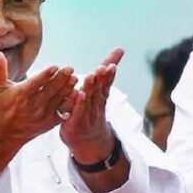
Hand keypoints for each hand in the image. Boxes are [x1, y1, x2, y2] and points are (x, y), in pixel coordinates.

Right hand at [0, 51, 76, 185]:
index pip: (35, 83)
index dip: (45, 75)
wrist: (8, 132)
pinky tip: (78, 94)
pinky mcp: (50, 121)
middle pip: (50, 90)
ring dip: (68, 88)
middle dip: (61, 79)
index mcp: (21, 95)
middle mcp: (33, 105)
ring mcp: (43, 114)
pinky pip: (63, 111)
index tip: (55, 66)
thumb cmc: (4, 106)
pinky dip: (71, 103)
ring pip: (58, 99)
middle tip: (70, 68)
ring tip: (75, 78)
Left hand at [61, 48, 123, 163]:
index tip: (111, 65)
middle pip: (98, 91)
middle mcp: (94, 106)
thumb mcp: (99, 93)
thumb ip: (106, 72)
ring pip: (88, 100)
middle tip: (103, 68)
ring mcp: (85, 116)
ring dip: (90, 88)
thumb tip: (120, 50)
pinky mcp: (73, 124)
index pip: (105, 85)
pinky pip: (75, 113)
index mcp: (100, 97)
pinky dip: (77, 104)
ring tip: (91, 76)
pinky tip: (78, 94)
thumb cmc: (92, 112)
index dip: (108, 76)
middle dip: (101, 79)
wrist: (88, 142)